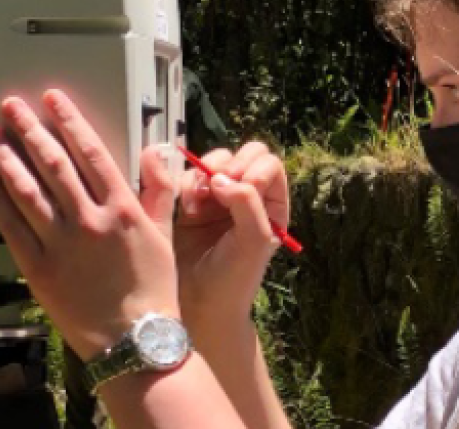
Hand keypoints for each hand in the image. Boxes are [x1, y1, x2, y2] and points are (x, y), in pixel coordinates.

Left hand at [0, 90, 179, 360]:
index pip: (91, 152)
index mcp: (122, 209)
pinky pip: (12, 228)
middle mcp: (90, 221)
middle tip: (12, 107)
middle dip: (30, 131)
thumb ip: (158, 190)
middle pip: (54, 164)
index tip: (52, 99)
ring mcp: (62, 245)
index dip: (69, 121)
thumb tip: (155, 152)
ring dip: (7, 159)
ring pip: (28, 191)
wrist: (135, 341)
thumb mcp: (164, 234)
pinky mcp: (39, 269)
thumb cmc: (154, 291)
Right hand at [173, 142, 290, 329]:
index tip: (243, 186)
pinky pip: (188, 177)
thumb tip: (222, 177)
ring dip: (205, 173)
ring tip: (199, 199)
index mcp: (271, 205)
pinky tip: (187, 207)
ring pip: (214, 161)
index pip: (270, 165)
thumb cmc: (235, 278)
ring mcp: (217, 198)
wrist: (199, 304)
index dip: (255, 169)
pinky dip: (187, 184)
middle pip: (244, 155)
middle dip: (230, 163)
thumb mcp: (254, 240)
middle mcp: (246, 197)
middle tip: (218, 184)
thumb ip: (247, 202)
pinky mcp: (190, 204)